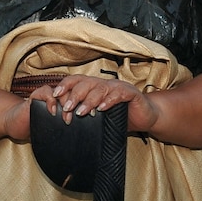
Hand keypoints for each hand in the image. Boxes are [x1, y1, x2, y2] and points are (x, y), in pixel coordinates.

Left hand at [29, 74, 159, 132]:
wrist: (146, 117)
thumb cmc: (121, 117)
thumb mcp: (100, 116)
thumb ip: (86, 114)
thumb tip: (64, 120)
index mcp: (96, 87)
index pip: (77, 80)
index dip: (66, 85)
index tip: (55, 95)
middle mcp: (106, 84)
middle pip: (86, 83)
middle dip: (74, 95)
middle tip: (67, 108)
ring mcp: (118, 87)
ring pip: (100, 88)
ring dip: (89, 100)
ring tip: (81, 112)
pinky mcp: (131, 93)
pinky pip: (118, 94)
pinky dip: (109, 101)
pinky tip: (102, 109)